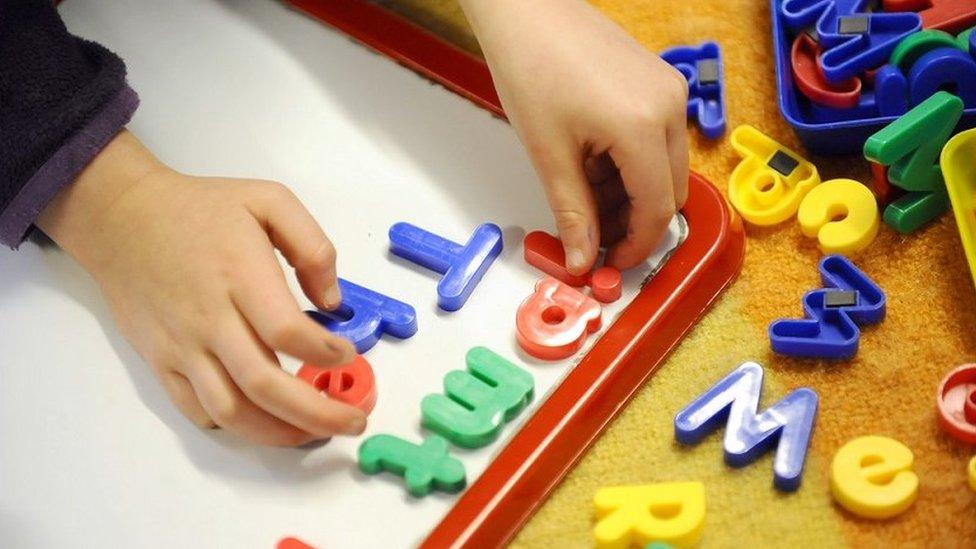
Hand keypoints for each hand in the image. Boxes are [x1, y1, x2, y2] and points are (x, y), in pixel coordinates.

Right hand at [37, 131, 363, 445]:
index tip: (347, 354)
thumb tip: (333, 301)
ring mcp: (182, 346)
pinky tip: (264, 421)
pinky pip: (198, 410)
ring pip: (231, 410)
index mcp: (240, 275)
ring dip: (278, 432)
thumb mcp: (268, 200)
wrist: (123, 219)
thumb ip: (312, 246)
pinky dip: (235, 426)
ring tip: (314, 432)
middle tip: (353, 420)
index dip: (324, 354)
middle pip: (264, 384)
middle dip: (317, 413)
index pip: (286, 331)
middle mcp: (210, 318)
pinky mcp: (161, 362)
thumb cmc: (201, 209)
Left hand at [460, 0, 689, 274]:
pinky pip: (658, 138)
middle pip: (669, 191)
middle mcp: (668, 106)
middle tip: (592, 234)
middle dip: (633, 221)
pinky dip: (631, 162)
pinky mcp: (659, 81)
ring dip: (631, 193)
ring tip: (583, 191)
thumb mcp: (548, 153)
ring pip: (665, 167)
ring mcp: (668, 90)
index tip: (610, 262)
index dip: (635, 245)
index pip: (657, 209)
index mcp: (642, 127)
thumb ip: (572, 212)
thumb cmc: (531, 65)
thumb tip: (583, 259)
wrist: (527, 10)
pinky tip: (593, 161)